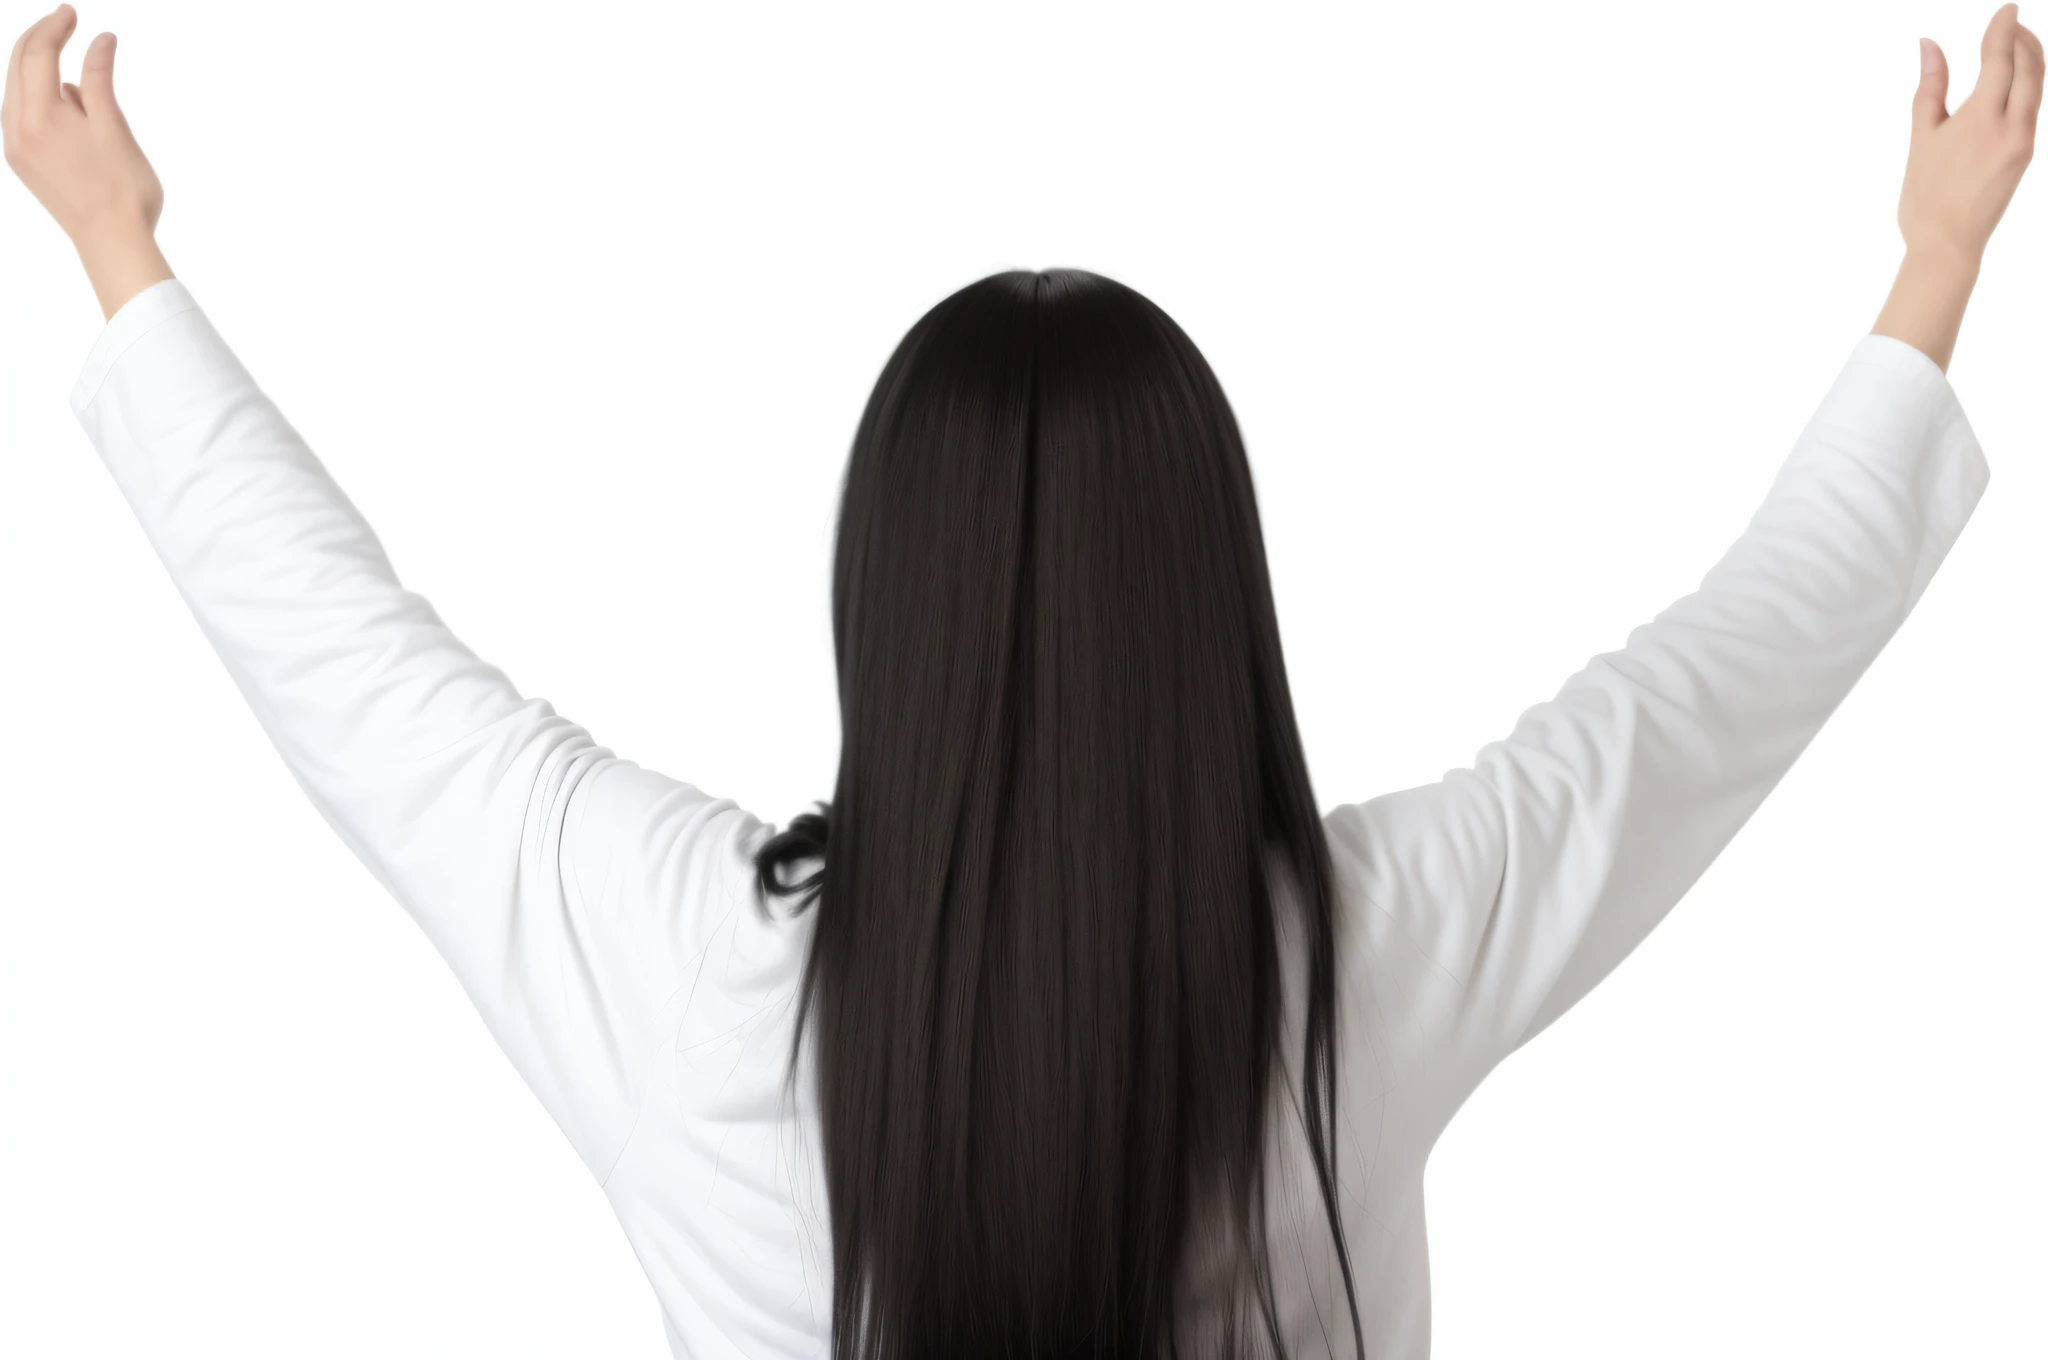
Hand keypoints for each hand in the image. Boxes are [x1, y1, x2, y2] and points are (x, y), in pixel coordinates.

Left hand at [3, 3, 171, 318]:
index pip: (37, 53)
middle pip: (18, 65)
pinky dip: (36, 96)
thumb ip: (99, 78)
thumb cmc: (124, 190)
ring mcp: (15, 146)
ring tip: (66, 58)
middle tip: (67, 21)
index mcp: (39, 116)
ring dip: (37, 67)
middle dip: (41, 39)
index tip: (74, 13)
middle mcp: (17, 128)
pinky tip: (62, 99)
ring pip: (17, 89)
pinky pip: (20, 114)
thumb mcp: (114, 125)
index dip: (55, 27)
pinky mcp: (22, 162)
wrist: (112, 241)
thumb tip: (100, 40)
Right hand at [1872, 5, 2041, 371]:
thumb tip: (1929, 45)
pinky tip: (2015, 82)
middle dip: (2024, 40)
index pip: (2000, 60)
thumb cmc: (1925, 197)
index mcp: (1982, 121)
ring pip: (2036, 87)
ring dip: (2031, 60)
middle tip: (2012, 22)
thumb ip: (1930, 88)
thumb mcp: (1922, 138)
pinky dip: (2026, 85)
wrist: (1947, 244)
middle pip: (2030, 68)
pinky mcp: (2025, 154)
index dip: (2003, 30)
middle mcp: (2011, 128)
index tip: (2007, 9)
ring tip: (2018, 45)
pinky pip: (2031, 108)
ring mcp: (2023, 141)